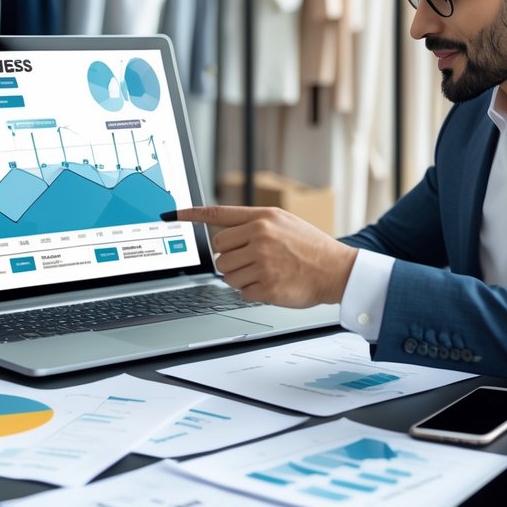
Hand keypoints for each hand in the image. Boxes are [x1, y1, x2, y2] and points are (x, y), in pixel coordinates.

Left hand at [168, 205, 356, 307]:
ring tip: (265, 272)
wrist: (336, 270)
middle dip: (230, 258)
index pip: (218, 214)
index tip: (170, 214)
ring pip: (226, 274)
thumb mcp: (283, 222)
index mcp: (263, 217)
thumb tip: (222, 232)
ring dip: (240, 277)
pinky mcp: (266, 286)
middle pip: (219, 251)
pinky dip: (253, 292)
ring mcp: (263, 262)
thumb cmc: (309, 246)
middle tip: (252, 260)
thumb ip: (254, 223)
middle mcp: (260, 236)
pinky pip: (241, 292)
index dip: (190, 214)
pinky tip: (271, 284)